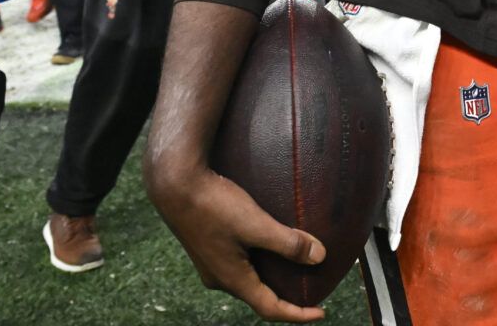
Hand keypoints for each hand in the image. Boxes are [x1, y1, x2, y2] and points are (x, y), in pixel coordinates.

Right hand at [148, 166, 325, 322]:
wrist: (175, 184)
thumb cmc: (214, 205)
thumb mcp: (256, 224)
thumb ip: (288, 243)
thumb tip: (319, 257)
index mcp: (232, 279)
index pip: (270, 309)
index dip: (297, 314)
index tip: (321, 312)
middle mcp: (219, 278)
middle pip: (258, 296)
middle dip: (285, 296)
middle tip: (310, 287)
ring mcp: (210, 263)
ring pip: (247, 278)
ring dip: (270, 277)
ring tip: (293, 266)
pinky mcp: (207, 246)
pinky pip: (238, 263)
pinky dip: (258, 261)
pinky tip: (265, 243)